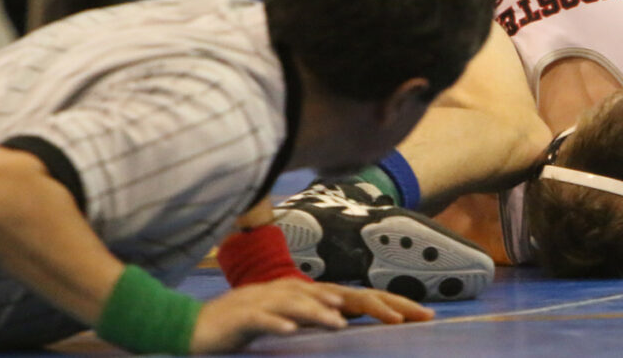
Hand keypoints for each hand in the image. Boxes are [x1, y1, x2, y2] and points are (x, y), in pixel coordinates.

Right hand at [189, 278, 345, 352]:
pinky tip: (291, 330)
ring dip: (312, 311)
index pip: (301, 289)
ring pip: (286, 303)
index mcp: (267, 292)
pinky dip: (276, 322)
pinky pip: (259, 318)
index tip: (346, 303)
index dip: (324, 293)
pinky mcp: (236, 318)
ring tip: (333, 322)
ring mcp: (249, 303)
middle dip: (326, 300)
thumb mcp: (257, 318)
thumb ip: (279, 316)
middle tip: (346, 311)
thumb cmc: (224, 327)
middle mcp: (262, 293)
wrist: (185, 327)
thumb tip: (304, 322)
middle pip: (299, 292)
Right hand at [189, 278, 434, 353]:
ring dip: (324, 313)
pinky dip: (281, 322)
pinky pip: (267, 318)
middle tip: (408, 319)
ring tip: (346, 324)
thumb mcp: (294, 325)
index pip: (359, 297)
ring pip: (305, 302)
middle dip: (378, 305)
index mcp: (311, 294)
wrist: (197, 326)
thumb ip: (322, 323)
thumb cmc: (249, 327)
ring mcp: (271, 300)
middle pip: (344, 294)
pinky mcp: (247, 314)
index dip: (392, 304)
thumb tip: (356, 327)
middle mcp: (296, 290)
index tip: (424, 316)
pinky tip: (292, 331)